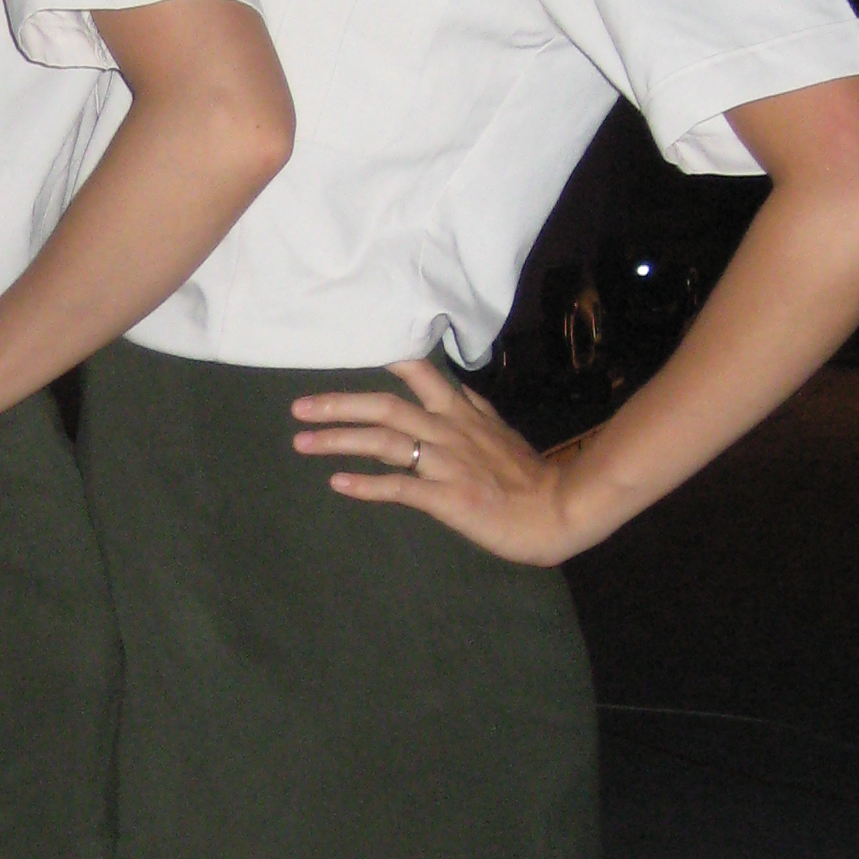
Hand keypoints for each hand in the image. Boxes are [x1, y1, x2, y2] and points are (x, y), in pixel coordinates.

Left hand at [291, 359, 602, 565]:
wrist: (559, 510)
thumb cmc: (527, 477)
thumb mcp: (500, 430)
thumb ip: (472, 408)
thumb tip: (452, 386)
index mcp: (461, 412)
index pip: (419, 371)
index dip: (380, 358)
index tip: (343, 348)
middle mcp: (449, 430)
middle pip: (385, 407)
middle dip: (338, 405)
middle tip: (298, 407)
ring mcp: (447, 463)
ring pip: (384, 443)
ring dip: (339, 440)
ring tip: (302, 442)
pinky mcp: (448, 497)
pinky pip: (400, 487)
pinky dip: (366, 485)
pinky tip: (338, 483)